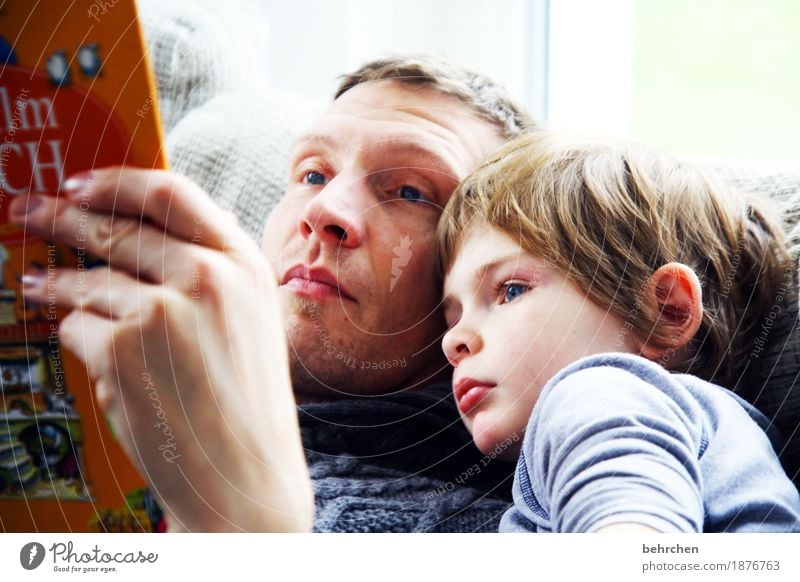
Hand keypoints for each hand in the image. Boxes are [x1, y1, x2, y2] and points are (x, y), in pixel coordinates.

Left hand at [10, 168, 312, 531]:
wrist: (246, 474)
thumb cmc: (246, 403)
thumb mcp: (250, 321)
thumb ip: (211, 272)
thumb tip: (151, 234)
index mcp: (244, 264)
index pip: (173, 193)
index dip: (118, 181)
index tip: (82, 184)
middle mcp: (208, 277)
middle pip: (118, 227)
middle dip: (64, 216)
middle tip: (31, 211)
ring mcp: (164, 310)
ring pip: (88, 279)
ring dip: (55, 283)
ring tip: (34, 284)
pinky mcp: (124, 349)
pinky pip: (78, 326)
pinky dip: (78, 339)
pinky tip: (91, 355)